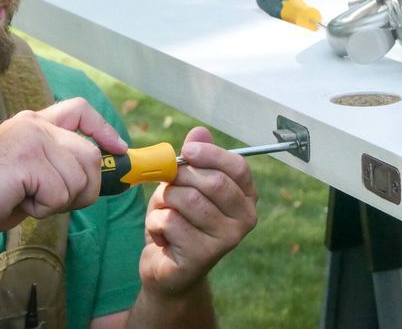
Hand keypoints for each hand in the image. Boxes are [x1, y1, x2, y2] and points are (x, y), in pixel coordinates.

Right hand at [0, 97, 127, 241]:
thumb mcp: (31, 173)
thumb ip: (60, 165)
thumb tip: (98, 176)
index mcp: (34, 122)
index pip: (80, 109)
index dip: (104, 129)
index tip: (119, 149)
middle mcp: (35, 124)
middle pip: (90, 155)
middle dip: (84, 188)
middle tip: (51, 200)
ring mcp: (31, 138)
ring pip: (79, 178)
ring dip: (59, 201)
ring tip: (26, 198)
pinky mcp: (27, 158)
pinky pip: (60, 193)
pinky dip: (43, 208)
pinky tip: (18, 202)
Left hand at [139, 127, 258, 296]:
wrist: (167, 268)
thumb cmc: (179, 220)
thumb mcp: (185, 184)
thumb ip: (194, 159)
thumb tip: (199, 132)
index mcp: (246, 197)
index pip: (238, 167)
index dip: (211, 154)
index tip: (188, 151)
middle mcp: (244, 219)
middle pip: (212, 182)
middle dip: (181, 178)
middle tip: (168, 186)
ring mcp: (226, 240)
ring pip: (188, 200)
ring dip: (165, 202)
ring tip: (165, 213)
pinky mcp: (203, 255)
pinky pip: (171, 221)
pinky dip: (156, 223)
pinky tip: (161, 235)